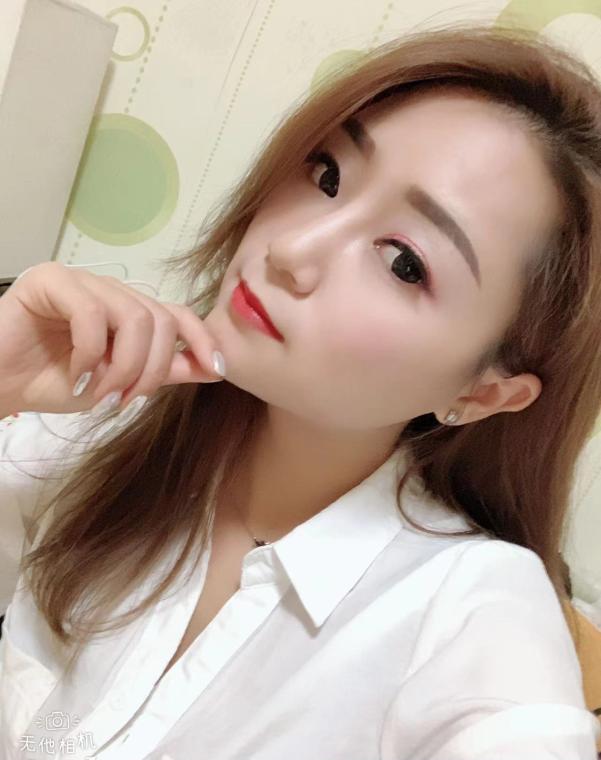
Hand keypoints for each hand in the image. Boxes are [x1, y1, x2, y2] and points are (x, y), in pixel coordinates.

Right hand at [0, 262, 224, 415]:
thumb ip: (161, 372)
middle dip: (152, 369)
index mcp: (127, 311)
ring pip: (134, 316)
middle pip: (160, 319)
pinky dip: (91, 355)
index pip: (176, 315)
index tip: (218, 370)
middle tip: (127, 400)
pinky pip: (93, 313)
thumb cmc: (52, 384)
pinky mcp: (50, 281)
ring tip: (100, 393)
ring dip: (124, 366)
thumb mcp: (118, 384)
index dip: (202, 339)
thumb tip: (212, 367)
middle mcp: (110, 291)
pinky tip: (76, 377)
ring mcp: (81, 282)